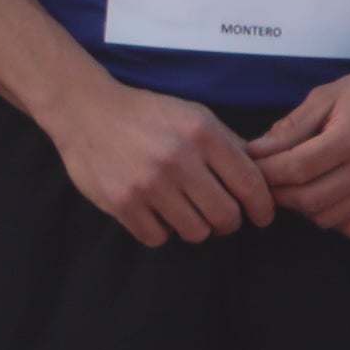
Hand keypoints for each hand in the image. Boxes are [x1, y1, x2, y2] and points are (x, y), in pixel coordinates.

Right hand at [48, 78, 273, 245]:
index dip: (262, 207)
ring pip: (195, 232)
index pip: (249, 184)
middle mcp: (178, 159)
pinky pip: (158, 238)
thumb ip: (227, 143)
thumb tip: (260, 176)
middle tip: (218, 216)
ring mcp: (149, 184)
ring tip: (183, 211)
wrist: (86, 111)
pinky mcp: (122, 202)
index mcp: (202, 134)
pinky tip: (155, 212)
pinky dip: (160, 230)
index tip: (261, 216)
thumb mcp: (193, 115)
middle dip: (227, 221)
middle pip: (225, 216)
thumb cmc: (146, 114)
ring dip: (194, 226)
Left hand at [247, 60, 349, 237]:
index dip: (267, 173)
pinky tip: (326, 194)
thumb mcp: (325, 97)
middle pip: (309, 200)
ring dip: (303, 207)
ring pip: (328, 218)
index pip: (296, 169)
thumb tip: (254, 154)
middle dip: (279, 194)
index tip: (253, 167)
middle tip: (270, 181)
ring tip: (297, 186)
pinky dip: (331, 217)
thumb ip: (289, 128)